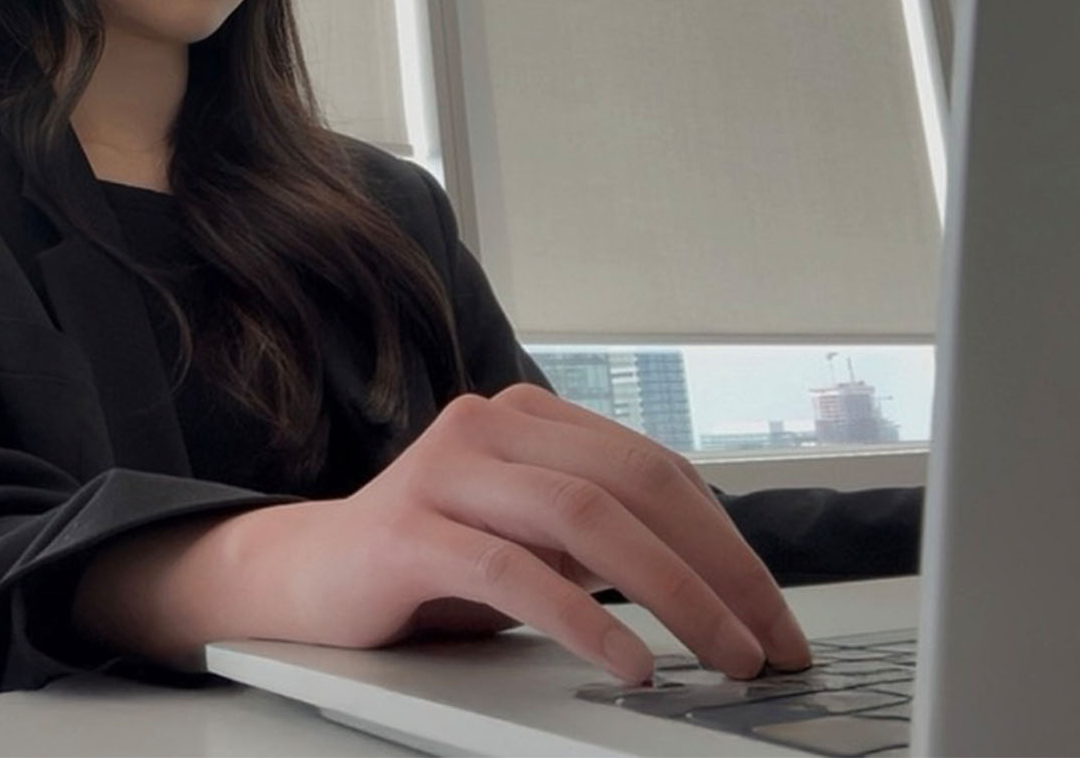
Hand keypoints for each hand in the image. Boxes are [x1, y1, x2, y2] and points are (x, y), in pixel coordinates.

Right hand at [234, 384, 811, 683]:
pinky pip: (513, 571)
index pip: (656, 468)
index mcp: (528, 416)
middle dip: (720, 569)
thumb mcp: (530, 538)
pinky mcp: (407, 532)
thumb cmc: (428, 561)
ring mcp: (444, 471)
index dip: (730, 543)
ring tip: (721, 655)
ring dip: (674, 595)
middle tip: (768, 643)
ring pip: (586, 519)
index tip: (775, 614)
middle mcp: (488, 426)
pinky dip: (584, 622)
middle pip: (635, 484)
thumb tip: (722, 583)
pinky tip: (629, 663)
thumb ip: (604, 536)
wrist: (304, 577)